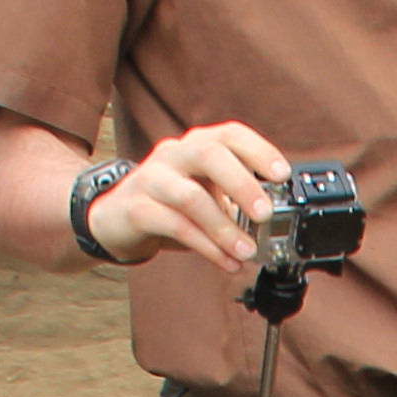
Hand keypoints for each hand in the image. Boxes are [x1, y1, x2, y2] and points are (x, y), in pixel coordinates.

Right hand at [84, 118, 293, 273]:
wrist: (114, 219)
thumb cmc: (169, 205)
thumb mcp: (206, 195)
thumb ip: (235, 202)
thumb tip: (276, 222)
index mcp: (197, 145)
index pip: (230, 134)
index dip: (259, 150)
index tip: (282, 175)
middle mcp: (174, 154)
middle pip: (209, 154)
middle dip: (242, 184)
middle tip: (266, 214)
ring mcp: (152, 179)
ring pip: (192, 197)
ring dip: (225, 228)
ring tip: (247, 251)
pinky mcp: (137, 209)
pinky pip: (176, 227)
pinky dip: (206, 247)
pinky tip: (226, 262)